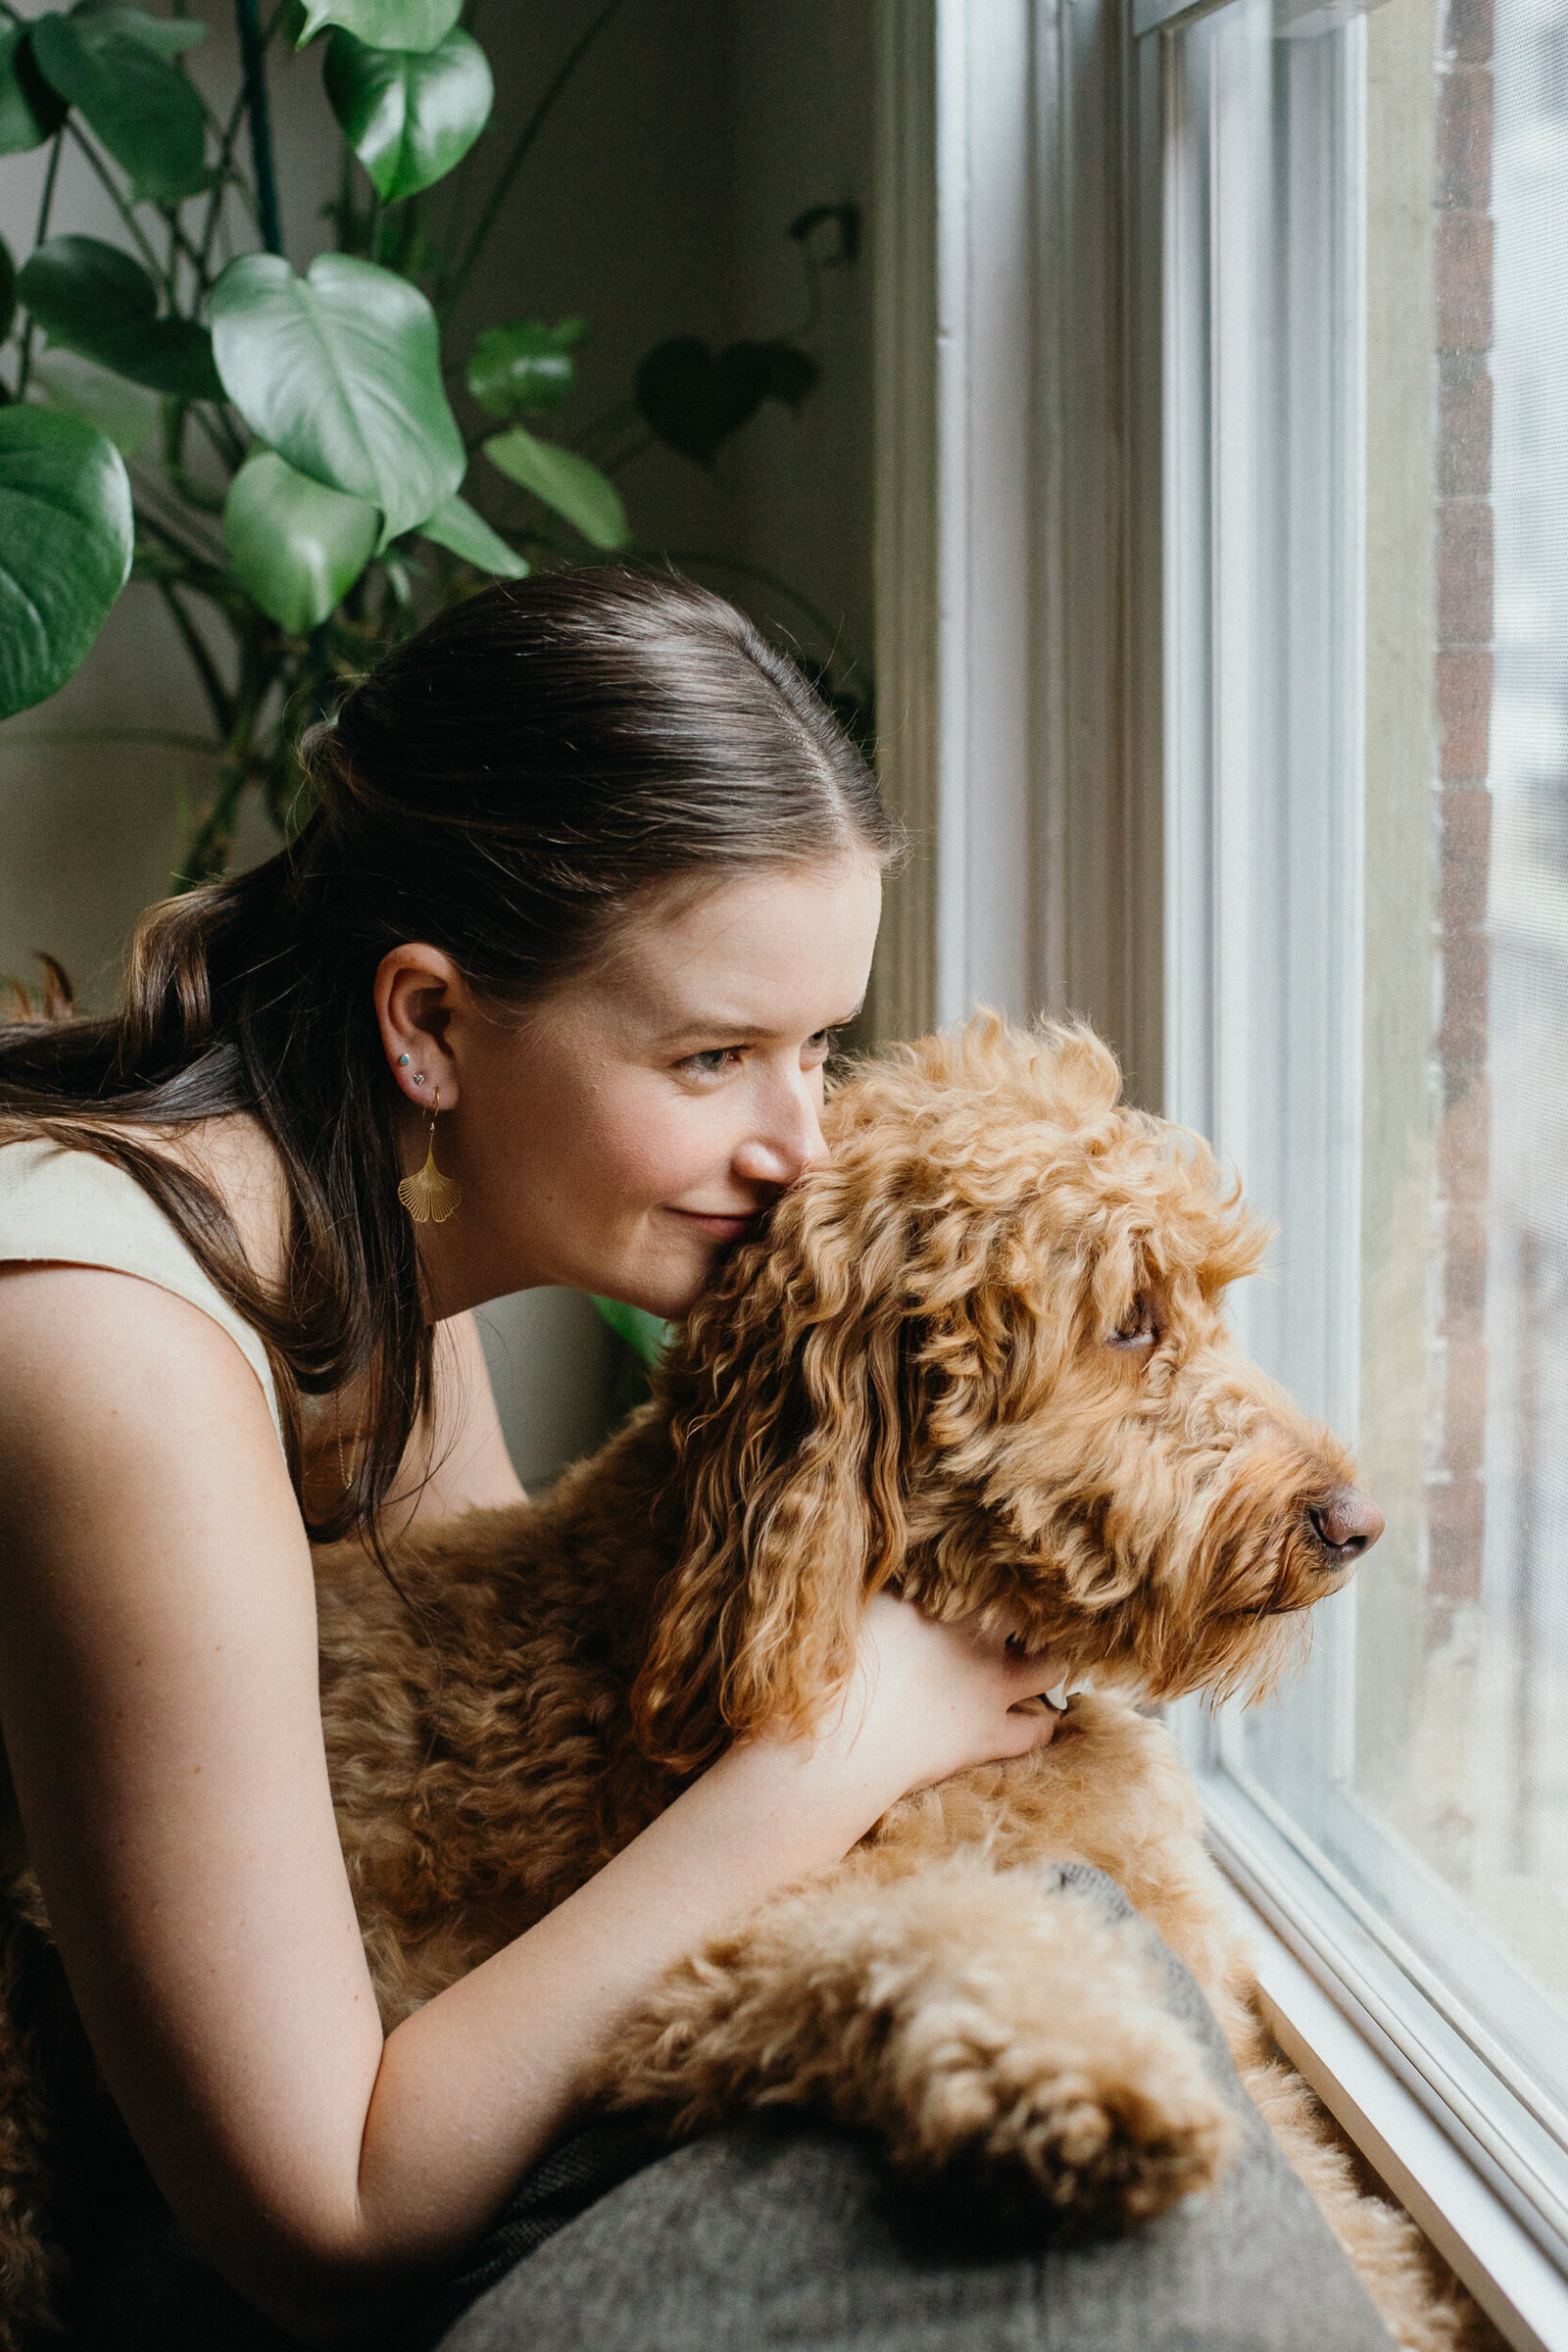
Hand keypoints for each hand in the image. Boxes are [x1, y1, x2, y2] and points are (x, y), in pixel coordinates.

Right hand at [813, 1592, 1062, 1802]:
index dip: (996, 1572)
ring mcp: (988, 1687)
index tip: (995, 1571)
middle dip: (1030, 1613)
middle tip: (1021, 1617)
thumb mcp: (856, 1611)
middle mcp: (975, 1637)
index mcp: (940, 1599)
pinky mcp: (988, 1735)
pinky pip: (1036, 1731)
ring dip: (1048, 1662)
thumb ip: (886, 1589)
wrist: (839, 1742)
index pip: (986, 1572)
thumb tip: (888, 1564)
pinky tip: (1045, 1717)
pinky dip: (1045, 1723)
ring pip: (1049, 1668)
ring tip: (1040, 1660)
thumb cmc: (833, 1672)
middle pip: (1029, 1612)